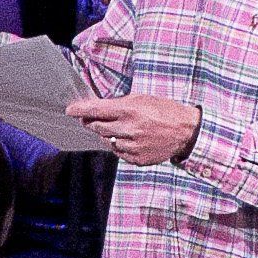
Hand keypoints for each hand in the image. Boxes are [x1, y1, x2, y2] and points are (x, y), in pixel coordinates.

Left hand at [66, 93, 200, 164]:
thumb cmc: (165, 111)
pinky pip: (119, 152)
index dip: (80, 110)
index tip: (70, 110)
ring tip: (125, 128)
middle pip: (97, 127)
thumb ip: (119, 104)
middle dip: (93, 122)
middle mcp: (130, 129)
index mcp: (130, 110)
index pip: (97, 110)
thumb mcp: (143, 99)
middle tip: (93, 119)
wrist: (186, 132)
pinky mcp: (137, 159)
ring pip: (107, 141)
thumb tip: (96, 109)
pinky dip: (120, 146)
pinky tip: (132, 139)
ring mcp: (133, 146)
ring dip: (110, 134)